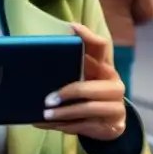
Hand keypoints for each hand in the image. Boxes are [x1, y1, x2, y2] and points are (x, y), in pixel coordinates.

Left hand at [35, 23, 126, 140]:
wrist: (109, 123)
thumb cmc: (89, 94)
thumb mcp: (84, 79)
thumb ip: (71, 67)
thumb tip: (36, 56)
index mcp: (106, 67)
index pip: (102, 46)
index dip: (88, 36)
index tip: (71, 27)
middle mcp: (114, 85)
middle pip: (90, 87)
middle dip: (68, 93)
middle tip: (48, 99)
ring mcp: (116, 107)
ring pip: (88, 109)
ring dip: (63, 113)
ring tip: (45, 115)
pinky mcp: (112, 126)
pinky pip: (84, 126)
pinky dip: (62, 126)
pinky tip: (43, 123)